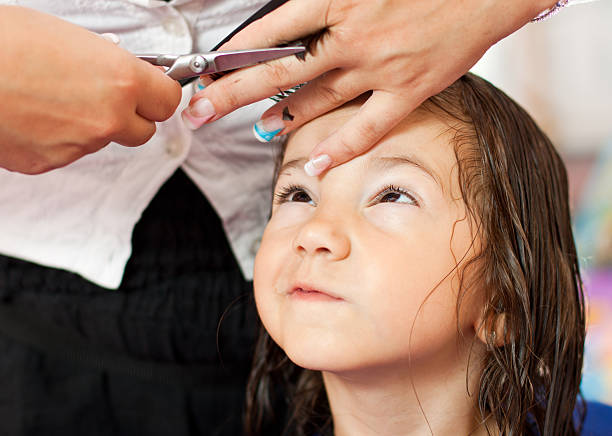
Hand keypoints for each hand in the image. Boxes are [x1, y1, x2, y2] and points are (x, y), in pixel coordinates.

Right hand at [0, 6, 181, 173]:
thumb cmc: (5, 41)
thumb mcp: (71, 38)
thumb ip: (109, 63)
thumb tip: (124, 72)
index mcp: (120, 81)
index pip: (168, 101)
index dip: (159, 94)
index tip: (152, 89)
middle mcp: (107, 119)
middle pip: (142, 131)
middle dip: (130, 116)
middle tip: (106, 96)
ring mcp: (78, 145)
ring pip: (102, 141)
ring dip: (90, 125)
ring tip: (52, 97)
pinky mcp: (48, 162)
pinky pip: (68, 152)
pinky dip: (58, 138)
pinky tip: (32, 115)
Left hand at [183, 0, 554, 174]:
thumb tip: (293, 9)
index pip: (270, 30)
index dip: (233, 51)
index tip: (207, 67)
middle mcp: (353, 35)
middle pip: (278, 71)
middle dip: (233, 92)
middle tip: (200, 111)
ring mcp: (381, 67)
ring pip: (318, 99)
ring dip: (283, 115)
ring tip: (259, 128)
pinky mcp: (410, 89)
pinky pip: (368, 128)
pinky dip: (340, 148)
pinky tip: (316, 164)